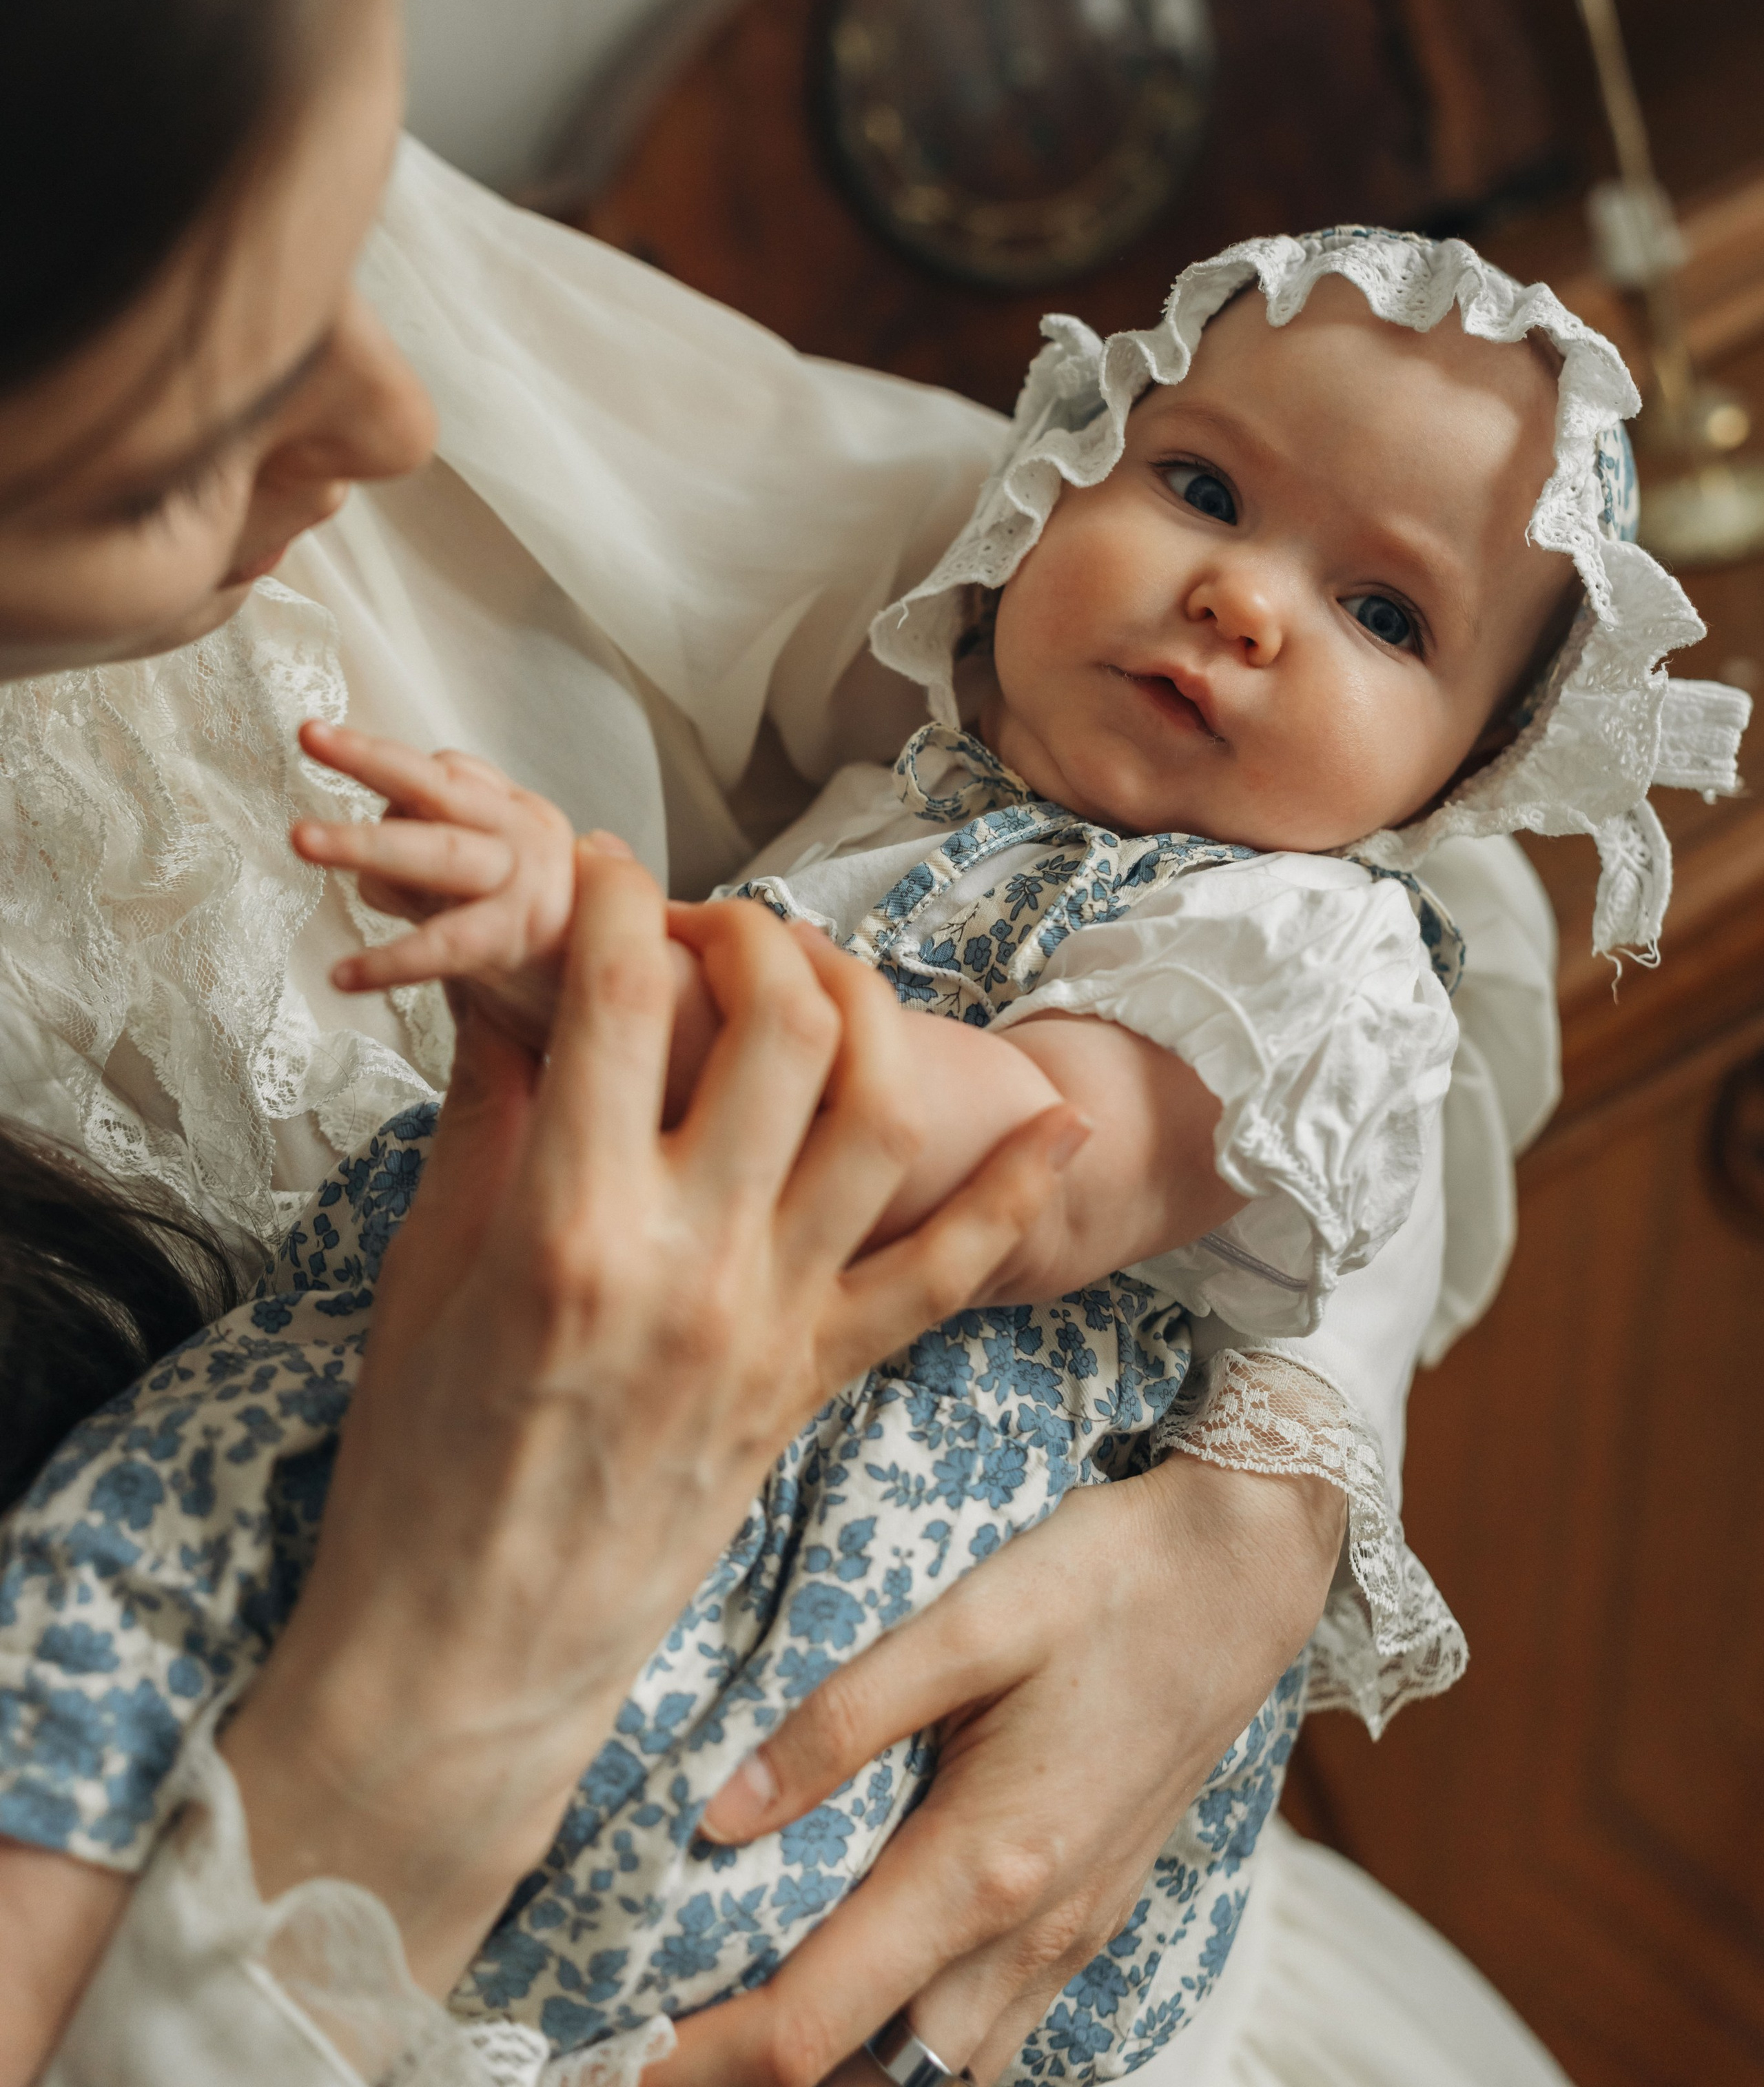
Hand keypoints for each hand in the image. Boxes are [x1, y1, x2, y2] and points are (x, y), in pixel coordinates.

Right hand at [221, 850, 1086, 1998]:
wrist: (473, 1653)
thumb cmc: (422, 1463)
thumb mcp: (429, 1264)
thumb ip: (488, 1109)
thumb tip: (506, 983)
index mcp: (569, 1223)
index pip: (623, 997)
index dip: (618, 896)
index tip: (605, 866)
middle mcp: (692, 1260)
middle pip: (780, 1027)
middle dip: (751, 931)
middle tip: (708, 918)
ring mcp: (771, 1323)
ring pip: (877, 1118)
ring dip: (869, 1012)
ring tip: (824, 971)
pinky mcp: (816, 1380)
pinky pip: (942, 1276)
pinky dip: (1015, 1197)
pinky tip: (1061, 1122)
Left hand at [292, 718, 578, 1041]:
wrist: (625, 988)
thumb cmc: (544, 935)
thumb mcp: (493, 879)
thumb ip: (436, 855)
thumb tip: (367, 853)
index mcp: (515, 812)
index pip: (449, 772)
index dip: (390, 771)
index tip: (342, 765)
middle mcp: (522, 833)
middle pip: (436, 786)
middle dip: (369, 758)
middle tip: (309, 735)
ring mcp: (522, 882)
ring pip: (435, 851)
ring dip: (363, 843)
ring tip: (301, 839)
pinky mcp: (516, 937)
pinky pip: (443, 945)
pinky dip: (389, 961)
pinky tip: (343, 975)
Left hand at [660, 1456, 1345, 2086]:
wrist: (1246, 1577)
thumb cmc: (1108, 1579)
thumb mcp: (968, 1619)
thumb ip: (841, 1721)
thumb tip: (720, 1816)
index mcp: (984, 1864)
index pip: (813, 2022)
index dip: (700, 2059)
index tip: (616, 2052)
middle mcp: (1031, 1929)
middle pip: (871, 2081)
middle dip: (759, 2082)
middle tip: (664, 2045)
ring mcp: (1073, 1933)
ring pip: (941, 2074)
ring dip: (842, 2072)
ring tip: (744, 2028)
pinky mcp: (1095, 1913)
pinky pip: (993, 2035)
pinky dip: (915, 2047)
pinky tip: (869, 1991)